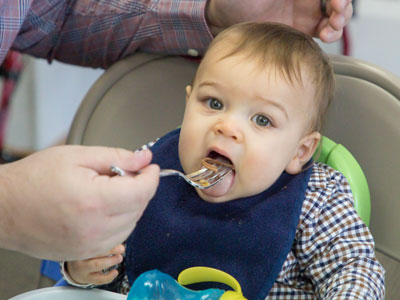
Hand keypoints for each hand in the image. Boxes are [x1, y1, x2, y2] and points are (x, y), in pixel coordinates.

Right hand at [0, 146, 158, 259]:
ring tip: (108, 189)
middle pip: (139, 207)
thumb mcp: (77, 156)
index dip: (151, 176)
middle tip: (125, 172)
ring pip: (131, 224)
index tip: (149, 166)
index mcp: (94, 201)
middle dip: (139, 187)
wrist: (4, 207)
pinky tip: (104, 207)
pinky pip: (117, 238)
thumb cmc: (33, 180)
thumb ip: (116, 156)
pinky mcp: (85, 254)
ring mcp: (90, 246)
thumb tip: (143, 158)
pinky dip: (119, 221)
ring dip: (130, 205)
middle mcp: (95, 229)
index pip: (142, 191)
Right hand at [67, 244, 124, 284]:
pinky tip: (115, 272)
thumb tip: (117, 241)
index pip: (93, 243)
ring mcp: (82, 270)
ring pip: (97, 265)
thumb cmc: (86, 254)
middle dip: (110, 250)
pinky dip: (109, 277)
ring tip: (119, 258)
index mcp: (80, 247)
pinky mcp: (87, 279)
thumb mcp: (89, 246)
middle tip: (121, 249)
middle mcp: (79, 258)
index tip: (117, 239)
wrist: (75, 269)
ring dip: (110, 261)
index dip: (106, 241)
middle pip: (95, 253)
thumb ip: (101, 242)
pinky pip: (99, 279)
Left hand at [206, 0, 352, 41]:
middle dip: (343, 7)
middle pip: (335, 0)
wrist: (220, 21)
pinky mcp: (297, 31)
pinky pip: (321, 32)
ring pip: (333, 15)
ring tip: (331, 29)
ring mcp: (302, 13)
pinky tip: (326, 37)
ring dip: (339, 21)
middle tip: (336, 15)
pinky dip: (330, 34)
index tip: (336, 2)